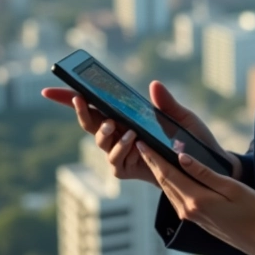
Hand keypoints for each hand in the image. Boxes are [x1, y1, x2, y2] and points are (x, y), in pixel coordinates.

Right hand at [40, 80, 241, 184]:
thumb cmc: (193, 139)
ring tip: (117, 125)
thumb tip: (154, 84)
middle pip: (91, 122)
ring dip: (104, 131)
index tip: (48, 89)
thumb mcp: (183, 117)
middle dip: (81, 110)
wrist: (206, 167)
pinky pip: (115, 161)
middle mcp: (119, 134)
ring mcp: (121, 153)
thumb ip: (167, 103)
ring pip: (101, 141)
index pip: (95, 105)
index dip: (69, 98)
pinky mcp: (128, 170)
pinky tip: (132, 141)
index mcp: (127, 116)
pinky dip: (121, 150)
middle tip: (81, 99)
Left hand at [137, 142, 254, 254]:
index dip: (153, 157)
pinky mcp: (198, 219)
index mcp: (197, 200)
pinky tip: (170, 174)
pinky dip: (170, 183)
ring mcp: (192, 217)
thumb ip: (204, 173)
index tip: (141, 142)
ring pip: (169, 191)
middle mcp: (189, 210)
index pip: (168, 174)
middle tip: (140, 144)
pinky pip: (177, 198)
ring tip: (151, 155)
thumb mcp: (232, 188)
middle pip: (164, 182)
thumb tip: (181, 157)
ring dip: (158, 173)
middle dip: (151, 162)